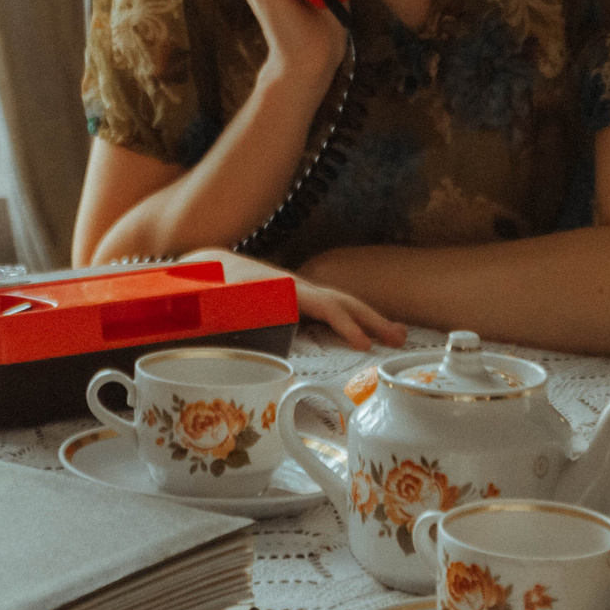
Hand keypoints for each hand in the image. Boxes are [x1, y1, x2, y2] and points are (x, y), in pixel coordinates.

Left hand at [180, 247, 407, 349]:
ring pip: (343, 304)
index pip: (326, 306)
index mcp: (283, 289)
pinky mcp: (298, 302)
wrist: (209, 265)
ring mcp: (301, 294)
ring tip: (398, 335)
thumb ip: (225, 309)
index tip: (365, 344)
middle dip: (374, 320)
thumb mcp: (215, 298)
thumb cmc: (212, 285)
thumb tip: (236, 320)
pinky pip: (333, 310)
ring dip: (371, 319)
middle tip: (400, 338)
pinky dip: (355, 320)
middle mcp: (298, 288)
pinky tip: (368, 335)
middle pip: (344, 302)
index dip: (346, 325)